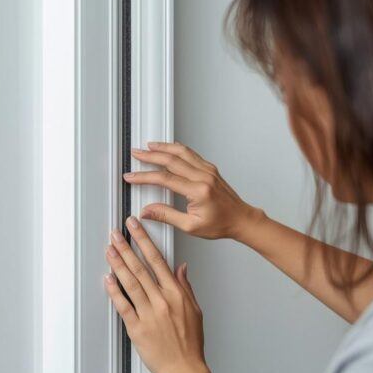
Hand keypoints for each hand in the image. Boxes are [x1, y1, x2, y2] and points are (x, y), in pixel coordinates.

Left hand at [104, 215, 208, 372]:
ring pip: (130, 283)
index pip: (158, 261)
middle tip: (116, 234)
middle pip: (140, 268)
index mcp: (177, 294)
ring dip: (118, 264)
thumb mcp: (195, 310)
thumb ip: (186, 287)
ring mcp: (148, 314)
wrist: (185, 368)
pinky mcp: (136, 328)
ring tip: (109, 250)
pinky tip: (108, 279)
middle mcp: (162, 301)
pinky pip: (123, 305)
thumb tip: (180, 268)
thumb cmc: (191, 343)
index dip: (145, 242)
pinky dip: (114, 291)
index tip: (137, 228)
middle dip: (126, 248)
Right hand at [125, 142, 263, 239]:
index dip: (145, 176)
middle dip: (151, 156)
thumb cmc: (221, 224)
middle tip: (136, 153)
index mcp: (199, 191)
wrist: (241, 219)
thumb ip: (167, 216)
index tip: (132, 176)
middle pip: (172, 160)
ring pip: (183, 152)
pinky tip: (170, 148)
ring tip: (149, 146)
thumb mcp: (191, 226)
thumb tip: (147, 211)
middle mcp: (204, 177)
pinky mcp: (211, 170)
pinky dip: (178, 149)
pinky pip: (192, 155)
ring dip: (164, 147)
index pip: (165, 179)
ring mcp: (209, 171)